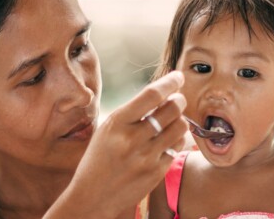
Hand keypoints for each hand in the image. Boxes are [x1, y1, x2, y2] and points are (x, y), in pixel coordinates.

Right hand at [46, 71, 187, 217]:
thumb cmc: (100, 158)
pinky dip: (177, 139)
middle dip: (179, 100)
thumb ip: (133, 113)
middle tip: (177, 99)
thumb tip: (163, 92)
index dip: (170, 82)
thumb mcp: (108, 130)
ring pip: (180, 126)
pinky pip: (178, 147)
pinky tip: (168, 139)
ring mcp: (146, 157)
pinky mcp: (156, 172)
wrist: (92, 197)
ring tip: (173, 120)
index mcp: (117, 123)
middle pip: (172, 108)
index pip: (151, 94)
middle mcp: (132, 139)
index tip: (178, 76)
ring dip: (181, 119)